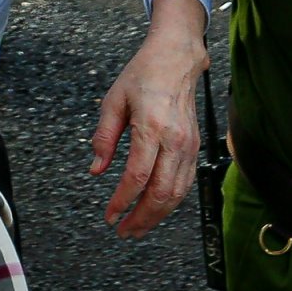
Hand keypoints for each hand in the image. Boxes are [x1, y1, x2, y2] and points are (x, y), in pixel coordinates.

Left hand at [88, 0, 206, 238]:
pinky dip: (171, 201)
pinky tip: (156, 209)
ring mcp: (189, 145)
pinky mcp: (195, 147)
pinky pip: (185, 183)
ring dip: (157, 216)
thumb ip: (104, 137)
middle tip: (123, 231)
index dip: (122, 201)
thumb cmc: (143, 75)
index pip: (137, 177)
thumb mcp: (113, 101)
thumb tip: (96, 170)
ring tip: (138, 228)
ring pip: (176, 193)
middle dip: (141, 218)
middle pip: (160, 192)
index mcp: (151, 127)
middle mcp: (174, 140)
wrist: (176, 59)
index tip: (109, 215)